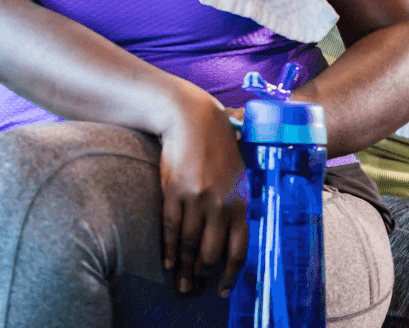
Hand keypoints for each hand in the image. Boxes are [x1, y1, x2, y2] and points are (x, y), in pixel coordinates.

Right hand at [159, 91, 247, 297]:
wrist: (192, 118)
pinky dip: (168, 250)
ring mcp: (197, 198)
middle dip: (203, 275)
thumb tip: (236, 233)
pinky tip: (167, 262)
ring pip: (189, 244)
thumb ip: (238, 201)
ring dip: (183, 268)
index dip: (231, 274)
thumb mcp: (238, 172)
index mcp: (240, 199)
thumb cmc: (217, 145)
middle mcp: (221, 202)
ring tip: (180, 283)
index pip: (239, 248)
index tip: (223, 290)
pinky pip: (170, 229)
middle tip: (195, 288)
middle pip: (211, 252)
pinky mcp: (174, 192)